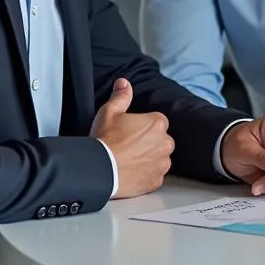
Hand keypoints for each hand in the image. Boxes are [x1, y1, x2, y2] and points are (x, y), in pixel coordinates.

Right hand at [90, 78, 173, 198]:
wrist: (100, 169)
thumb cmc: (105, 140)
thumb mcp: (109, 112)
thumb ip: (121, 96)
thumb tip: (124, 83)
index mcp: (157, 124)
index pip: (156, 123)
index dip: (142, 128)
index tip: (130, 133)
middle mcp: (165, 143)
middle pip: (161, 141)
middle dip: (149, 143)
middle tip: (129, 147)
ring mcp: (162, 163)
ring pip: (160, 158)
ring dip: (150, 159)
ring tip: (130, 161)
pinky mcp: (156, 181)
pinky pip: (155, 176)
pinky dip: (147, 175)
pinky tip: (132, 173)